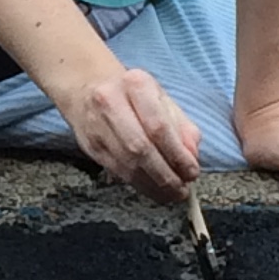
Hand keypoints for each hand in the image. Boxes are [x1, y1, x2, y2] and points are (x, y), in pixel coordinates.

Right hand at [62, 61, 201, 203]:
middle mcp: (111, 102)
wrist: (86, 86)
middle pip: (141, 148)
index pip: (159, 126)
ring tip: (171, 194)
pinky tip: (153, 189)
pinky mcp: (90, 145)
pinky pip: (117, 170)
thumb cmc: (132, 94)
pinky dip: (138, 184)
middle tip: (182, 190)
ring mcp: (96, 125)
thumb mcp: (162, 99)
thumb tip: (191, 157)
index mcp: (136, 84)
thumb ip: (182, 127)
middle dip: (165, 175)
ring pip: (127, 164)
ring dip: (152, 185)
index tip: (192, 172)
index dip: (177, 154)